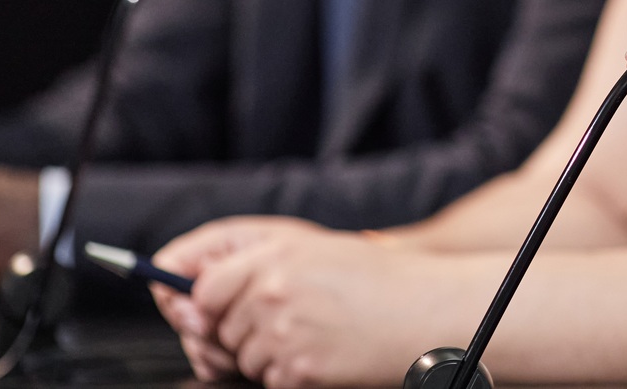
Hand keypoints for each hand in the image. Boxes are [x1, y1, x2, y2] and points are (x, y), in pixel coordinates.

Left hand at [155, 217, 436, 388]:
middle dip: (243, 329)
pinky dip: (289, 373)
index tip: (217, 308)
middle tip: (291, 319)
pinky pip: (268, 379)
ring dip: (267, 353)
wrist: (428, 312)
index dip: (208, 301)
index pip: (203, 288)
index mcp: (276, 254)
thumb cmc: (380, 280)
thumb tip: (197, 295)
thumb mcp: (317, 250)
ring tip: (315, 333)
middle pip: (218, 327)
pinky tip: (323, 352)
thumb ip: (256, 263)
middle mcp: (272, 291)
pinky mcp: (296, 370)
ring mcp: (282, 332)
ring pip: (240, 357)